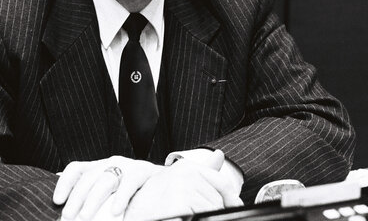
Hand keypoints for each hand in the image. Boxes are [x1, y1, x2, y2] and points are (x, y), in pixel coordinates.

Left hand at [54, 156, 161, 220]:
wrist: (166, 182)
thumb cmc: (132, 190)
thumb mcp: (109, 191)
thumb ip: (90, 193)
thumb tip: (65, 202)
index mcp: (99, 167)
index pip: (76, 169)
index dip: (65, 183)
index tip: (57, 201)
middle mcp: (111, 163)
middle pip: (88, 177)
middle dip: (76, 198)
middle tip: (68, 216)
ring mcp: (127, 166)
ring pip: (106, 180)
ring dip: (93, 200)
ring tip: (85, 217)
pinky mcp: (143, 171)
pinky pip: (130, 183)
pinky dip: (121, 197)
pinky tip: (116, 212)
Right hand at [124, 150, 242, 220]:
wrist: (131, 212)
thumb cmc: (154, 200)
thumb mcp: (180, 181)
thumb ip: (202, 170)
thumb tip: (220, 154)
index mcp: (188, 168)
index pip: (221, 182)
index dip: (231, 198)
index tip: (236, 206)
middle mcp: (186, 173)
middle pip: (218, 200)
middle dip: (214, 211)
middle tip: (199, 213)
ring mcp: (182, 187)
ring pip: (212, 210)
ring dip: (204, 216)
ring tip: (186, 214)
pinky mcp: (178, 203)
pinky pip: (201, 215)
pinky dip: (194, 218)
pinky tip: (183, 216)